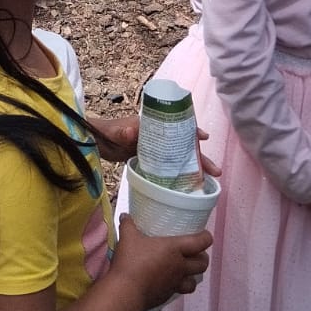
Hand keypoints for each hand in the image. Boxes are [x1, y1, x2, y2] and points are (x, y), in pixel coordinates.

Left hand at [87, 118, 222, 177]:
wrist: (95, 143)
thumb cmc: (105, 132)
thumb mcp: (114, 132)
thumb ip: (122, 131)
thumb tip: (131, 131)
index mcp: (151, 124)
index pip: (176, 125)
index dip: (191, 130)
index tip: (205, 137)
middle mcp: (156, 136)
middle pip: (182, 145)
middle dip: (199, 156)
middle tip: (215, 171)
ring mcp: (154, 149)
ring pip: (178, 157)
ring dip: (192, 168)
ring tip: (207, 181)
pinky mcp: (149, 161)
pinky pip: (167, 167)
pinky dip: (178, 174)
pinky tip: (187, 186)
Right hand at [111, 215, 211, 309]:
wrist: (127, 290)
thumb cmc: (131, 261)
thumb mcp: (127, 237)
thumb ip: (128, 224)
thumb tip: (126, 216)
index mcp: (174, 249)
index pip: (200, 242)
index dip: (206, 237)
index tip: (204, 234)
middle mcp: (180, 266)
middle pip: (202, 264)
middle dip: (203, 257)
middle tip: (195, 252)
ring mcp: (175, 282)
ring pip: (195, 281)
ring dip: (194, 274)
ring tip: (186, 269)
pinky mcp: (168, 294)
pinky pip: (180, 290)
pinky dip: (179, 285)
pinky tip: (170, 281)